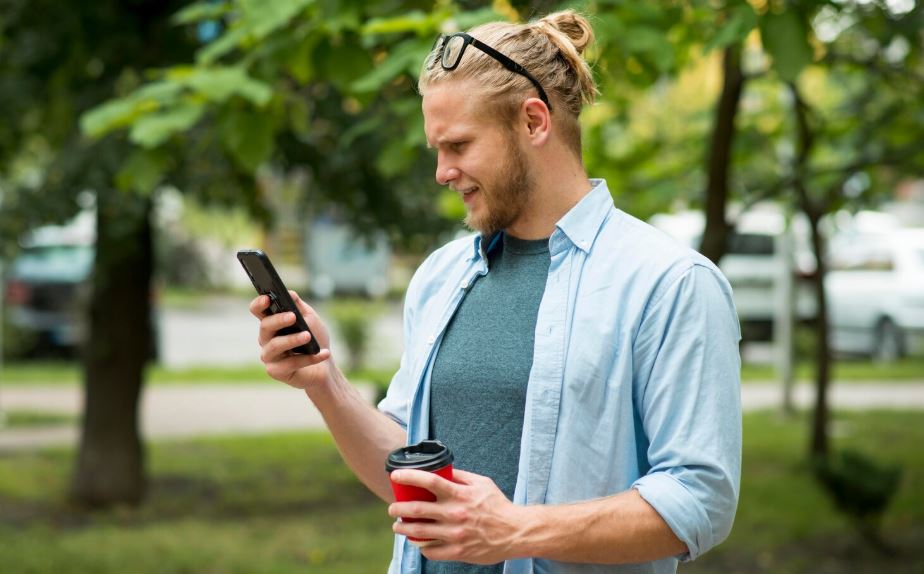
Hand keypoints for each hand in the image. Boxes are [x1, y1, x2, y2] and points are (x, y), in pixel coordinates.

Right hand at [249, 290, 333, 389]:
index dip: (259, 304)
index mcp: (272, 323)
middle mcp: (266, 339)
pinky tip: (324, 353)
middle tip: (293, 317)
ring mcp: (269, 356)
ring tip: (308, 335)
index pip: (258, 311)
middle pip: (265, 327)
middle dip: (278, 320)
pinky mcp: (276, 372)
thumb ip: (299, 306)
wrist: (325, 367)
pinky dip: (309, 358)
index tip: (267, 298)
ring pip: (275, 346)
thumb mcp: (310, 319)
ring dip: (292, 339)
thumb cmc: (315, 340)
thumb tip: (290, 293)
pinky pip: (291, 363)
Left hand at [388, 469, 526, 564]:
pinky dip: (421, 546)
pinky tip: (418, 542)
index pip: (430, 481)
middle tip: (392, 509)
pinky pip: (431, 551)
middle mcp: (455, 514)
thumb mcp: (482, 483)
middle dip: (399, 509)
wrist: (516, 532)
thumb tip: (442, 468)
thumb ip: (461, 476)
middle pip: (417, 509)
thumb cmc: (499, 506)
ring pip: (419, 532)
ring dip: (404, 529)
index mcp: (460, 495)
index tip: (395, 476)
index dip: (409, 477)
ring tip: (398, 526)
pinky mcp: (458, 552)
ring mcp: (455, 535)